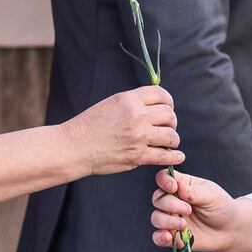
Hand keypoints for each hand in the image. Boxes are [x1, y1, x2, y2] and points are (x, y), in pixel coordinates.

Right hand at [64, 86, 183, 175]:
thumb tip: (155, 106)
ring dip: (172, 139)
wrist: (74, 146)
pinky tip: (177, 156)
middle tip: (166, 128)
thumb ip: (133, 103)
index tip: (167, 109)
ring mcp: (138, 137)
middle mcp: (136, 116)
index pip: (162, 95)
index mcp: (129, 99)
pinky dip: (175, 157)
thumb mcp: (111, 104)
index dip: (168, 102)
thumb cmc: (90, 125)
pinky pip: (165, 156)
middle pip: (169, 115)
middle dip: (171, 122)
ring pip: (171, 136)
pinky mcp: (137, 156)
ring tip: (168, 142)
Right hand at [149, 168, 241, 251]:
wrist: (230, 231)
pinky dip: (161, 237)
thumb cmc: (222, 207)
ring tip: (184, 225)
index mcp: (182, 185)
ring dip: (167, 221)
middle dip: (170, 204)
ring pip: (156, 218)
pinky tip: (170, 238)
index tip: (173, 187)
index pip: (164, 178)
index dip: (164, 181)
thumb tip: (178, 185)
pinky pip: (158, 237)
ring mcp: (171, 218)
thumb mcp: (211, 195)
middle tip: (188, 209)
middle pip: (158, 199)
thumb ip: (193, 192)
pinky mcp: (172, 235)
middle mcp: (173, 201)